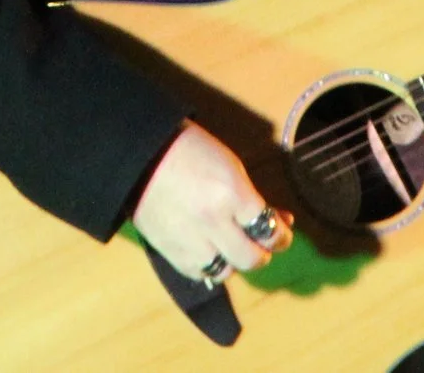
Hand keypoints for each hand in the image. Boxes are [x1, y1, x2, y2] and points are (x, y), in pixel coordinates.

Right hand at [130, 123, 294, 282]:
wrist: (141, 155)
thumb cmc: (192, 150)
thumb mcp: (231, 167)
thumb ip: (252, 199)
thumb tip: (278, 221)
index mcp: (232, 194)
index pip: (269, 230)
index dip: (281, 235)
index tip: (282, 233)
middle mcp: (213, 222)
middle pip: (251, 259)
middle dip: (262, 253)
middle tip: (260, 245)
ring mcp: (190, 241)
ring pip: (225, 272)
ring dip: (233, 262)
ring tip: (231, 248)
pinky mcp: (169, 252)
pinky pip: (198, 273)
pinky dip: (208, 266)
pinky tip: (208, 251)